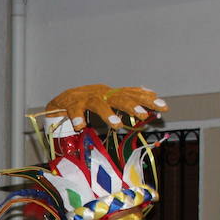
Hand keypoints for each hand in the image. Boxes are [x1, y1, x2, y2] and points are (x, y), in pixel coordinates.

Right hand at [46, 85, 167, 130]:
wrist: (56, 102)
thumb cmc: (85, 106)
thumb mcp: (106, 104)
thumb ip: (122, 103)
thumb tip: (148, 103)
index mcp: (110, 93)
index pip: (131, 93)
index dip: (147, 99)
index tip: (163, 107)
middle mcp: (99, 93)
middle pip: (118, 96)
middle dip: (132, 105)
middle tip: (143, 115)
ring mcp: (83, 98)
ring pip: (98, 103)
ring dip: (107, 114)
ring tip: (117, 125)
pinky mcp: (68, 104)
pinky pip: (74, 110)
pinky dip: (77, 117)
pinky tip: (81, 126)